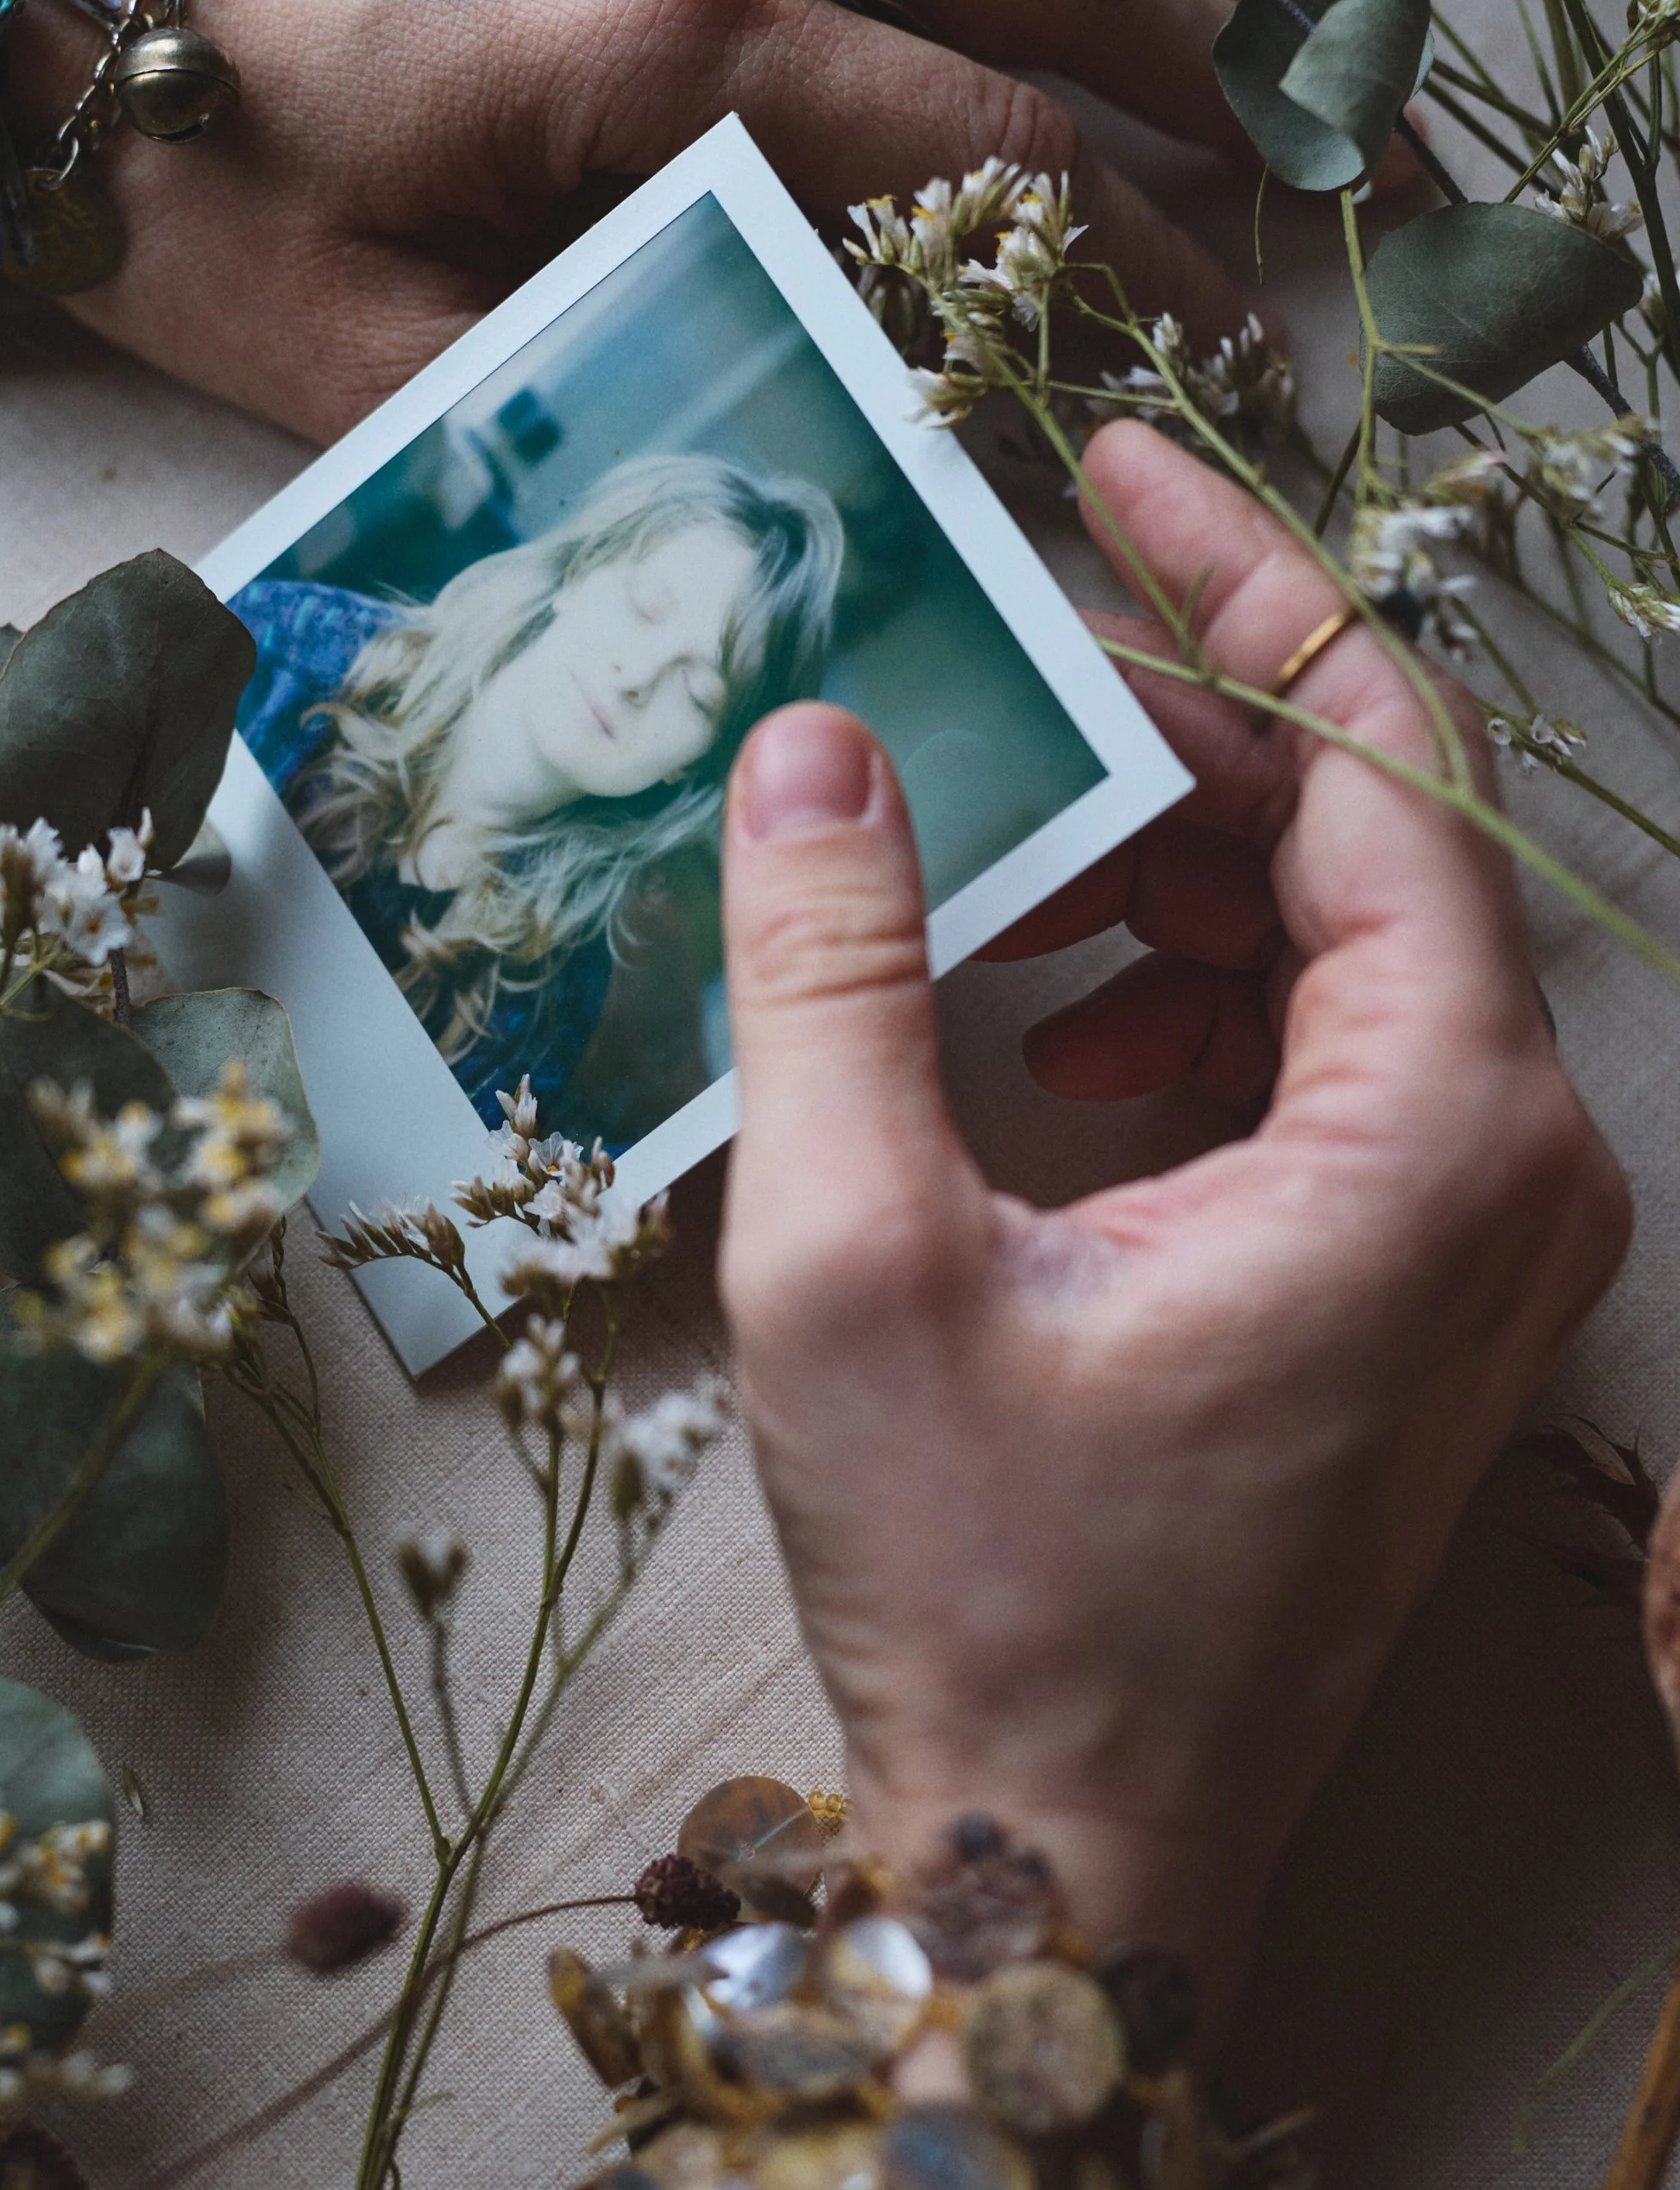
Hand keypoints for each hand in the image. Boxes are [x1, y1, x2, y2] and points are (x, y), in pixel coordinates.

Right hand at [714, 420, 1630, 2015]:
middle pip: (1357, 840)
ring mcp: (1471, 1238)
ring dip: (1161, 880)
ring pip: (1335, 946)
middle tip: (976, 690)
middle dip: (1164, 743)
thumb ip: (837, 969)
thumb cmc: (989, 1586)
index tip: (1107, 465)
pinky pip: (1322, 1062)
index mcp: (1438, 1131)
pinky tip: (1047, 1047)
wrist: (1073, 1860)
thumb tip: (816, 740)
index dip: (1239, 586)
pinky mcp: (1407, 1289)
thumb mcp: (858, 1253)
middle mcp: (1508, 1168)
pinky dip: (1186, 1005)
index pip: (1378, 760)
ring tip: (985, 898)